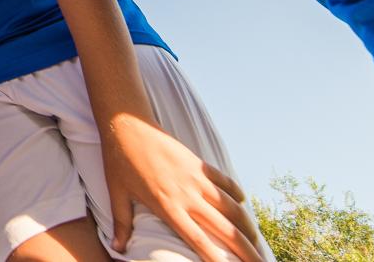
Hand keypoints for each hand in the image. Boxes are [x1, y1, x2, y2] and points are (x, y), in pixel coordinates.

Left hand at [103, 116, 264, 261]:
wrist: (128, 124)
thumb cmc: (118, 161)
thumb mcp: (117, 194)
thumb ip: (122, 224)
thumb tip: (116, 248)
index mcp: (168, 207)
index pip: (198, 240)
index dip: (217, 259)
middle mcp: (187, 195)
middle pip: (225, 229)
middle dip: (245, 250)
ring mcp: (197, 178)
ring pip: (231, 207)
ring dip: (247, 227)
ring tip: (257, 242)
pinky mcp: (200, 163)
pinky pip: (225, 181)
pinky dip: (236, 193)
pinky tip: (243, 203)